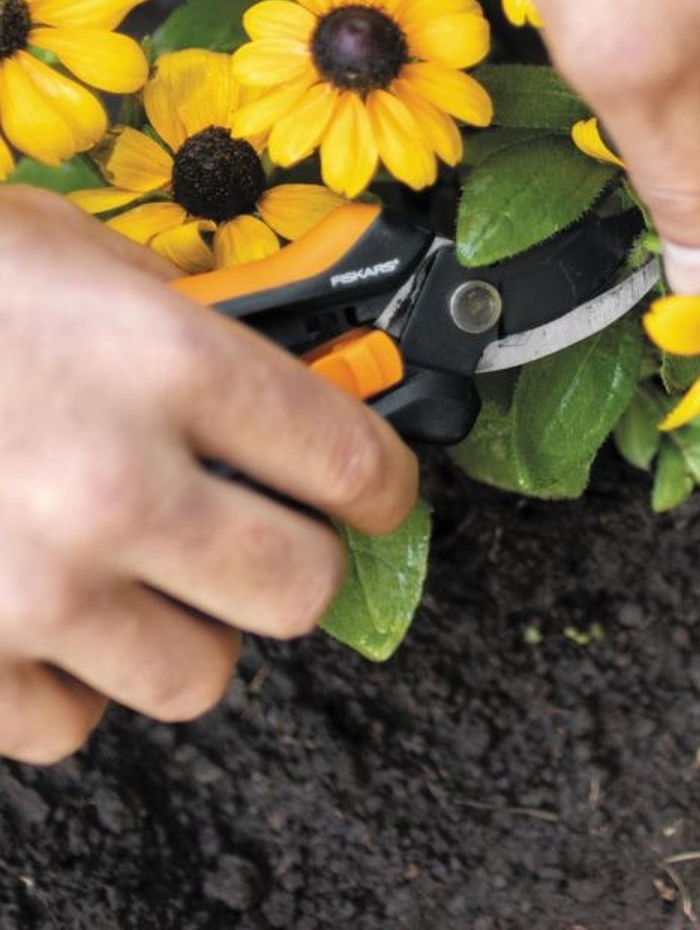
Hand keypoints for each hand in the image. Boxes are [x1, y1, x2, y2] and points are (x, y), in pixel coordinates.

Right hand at [0, 188, 417, 763]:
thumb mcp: (75, 257)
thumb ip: (186, 327)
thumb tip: (269, 389)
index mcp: (166, 365)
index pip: (351, 460)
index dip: (386, 486)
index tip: (379, 494)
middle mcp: (116, 488)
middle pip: (300, 589)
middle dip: (298, 564)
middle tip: (265, 535)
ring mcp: (32, 590)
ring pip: (199, 675)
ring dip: (187, 627)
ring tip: (141, 573)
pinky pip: (71, 721)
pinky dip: (73, 677)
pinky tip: (41, 612)